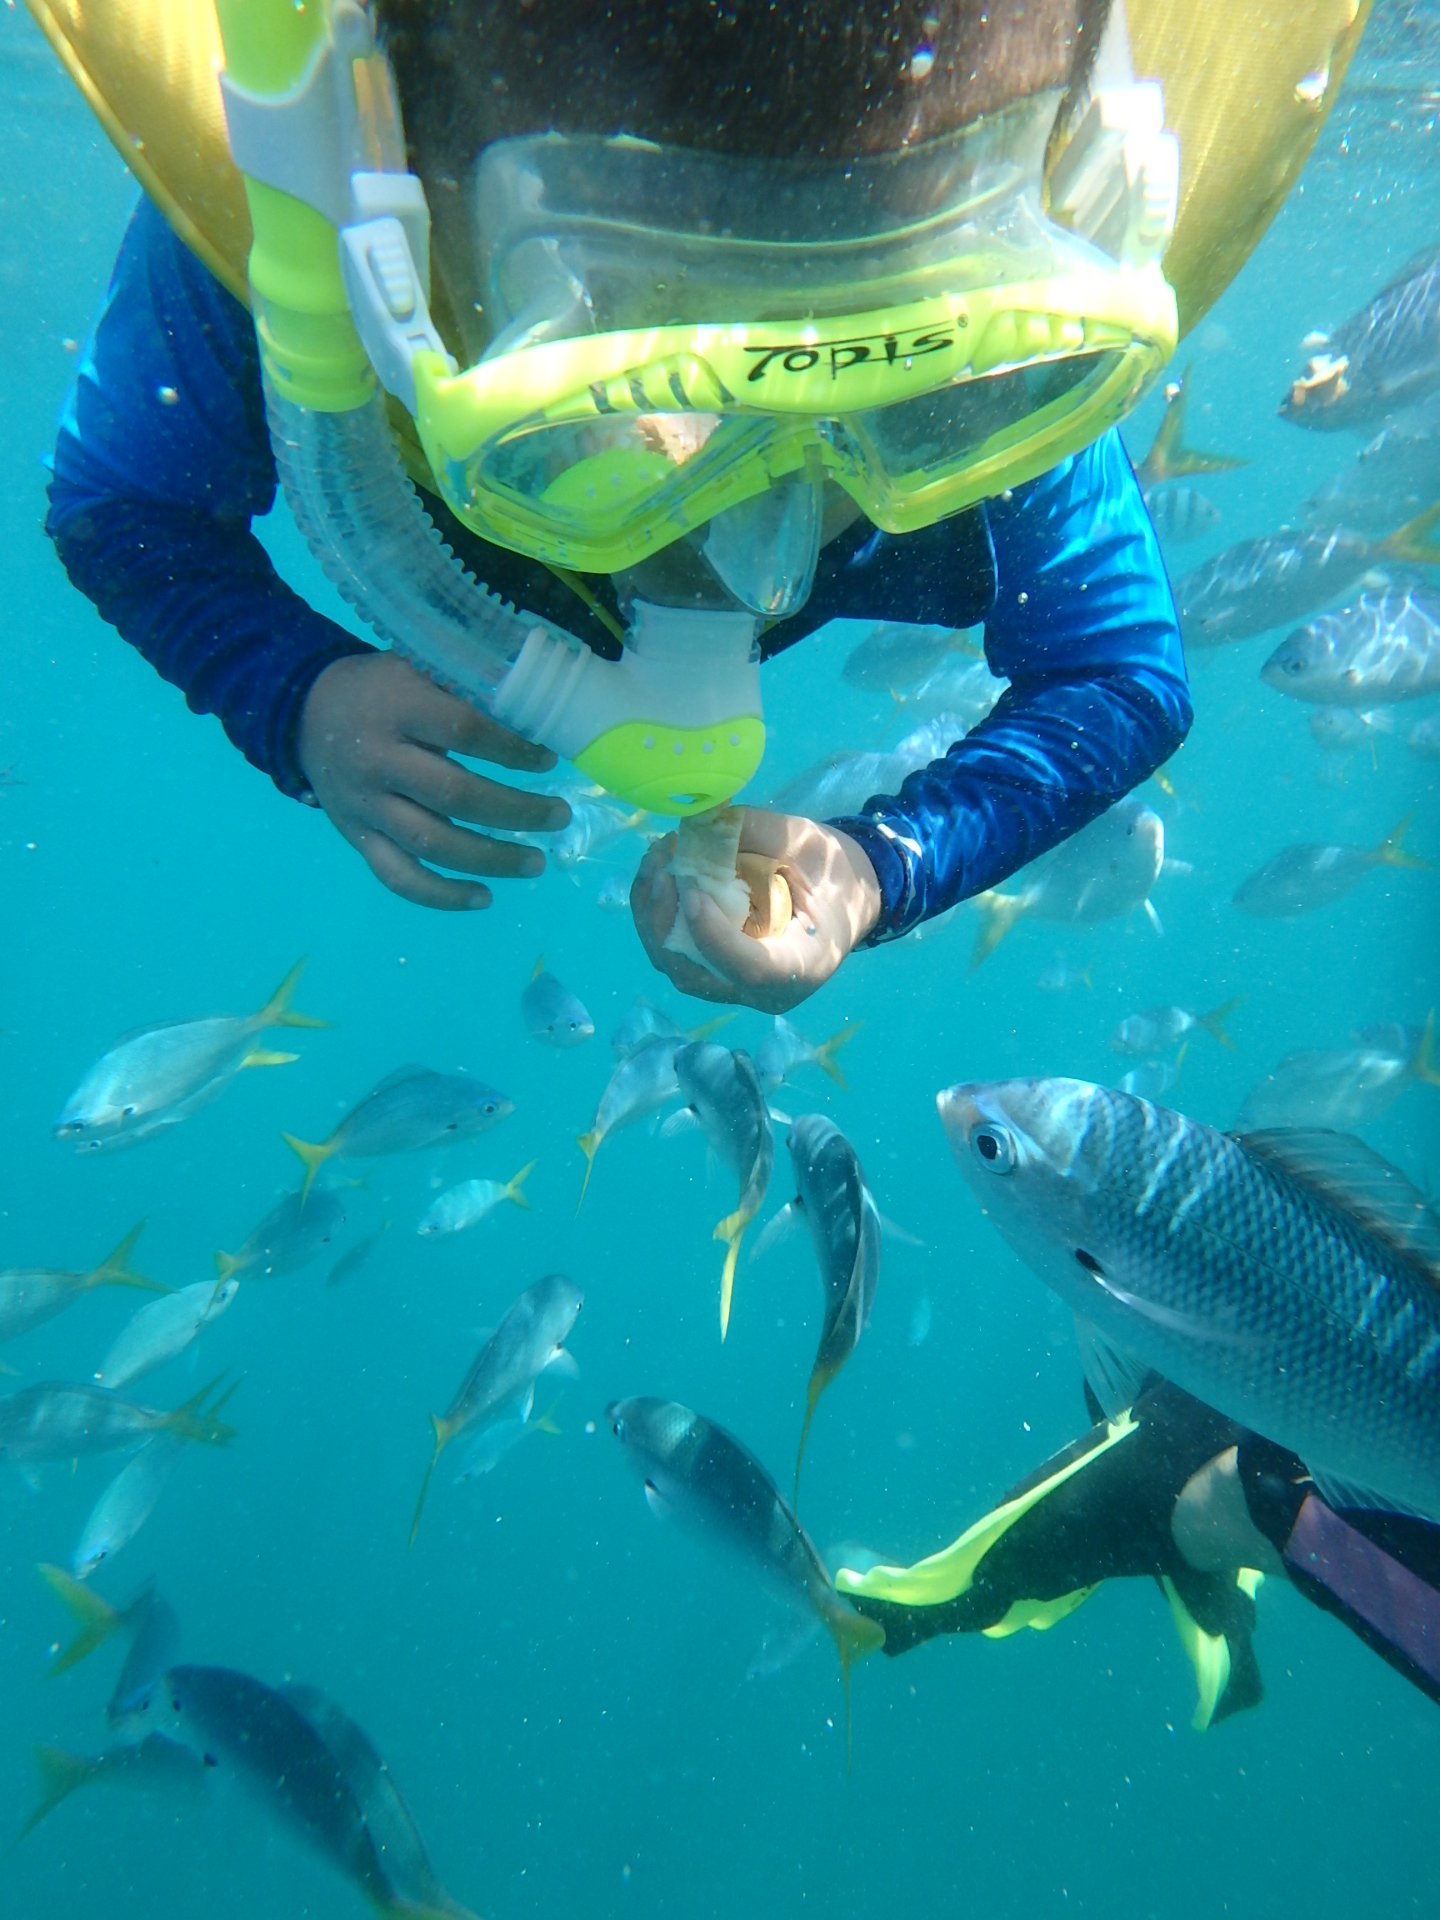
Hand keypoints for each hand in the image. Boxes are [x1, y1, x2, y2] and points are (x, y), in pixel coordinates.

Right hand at [298, 652, 569, 908]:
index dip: (512, 750)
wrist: (305, 712)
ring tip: (537, 862)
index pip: (463, 731)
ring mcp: (365, 807)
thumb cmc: (379, 688)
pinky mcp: (357, 838)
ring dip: (492, 859)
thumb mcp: (417, 666)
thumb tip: (538, 712)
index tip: (548, 760)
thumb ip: (466, 687)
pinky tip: (484, 897)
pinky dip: (443, 896)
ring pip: (432, 844)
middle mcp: (378, 762)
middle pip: (454, 796)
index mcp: (397, 708)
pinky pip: (399, 877)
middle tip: (560, 817)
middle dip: (516, 812)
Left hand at [630, 809, 880, 1011]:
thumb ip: (757, 832)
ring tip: (656, 862)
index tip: (691, 887)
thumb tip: (697, 820)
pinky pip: (672, 952)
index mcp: (804, 965)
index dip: (713, 935)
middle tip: (664, 867)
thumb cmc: (834, 873)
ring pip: (674, 965)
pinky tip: (656, 873)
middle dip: (667, 921)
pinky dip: (655, 914)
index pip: (750, 968)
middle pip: (696, 975)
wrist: (843, 899)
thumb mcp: (808, 843)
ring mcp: (733, 985)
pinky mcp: (712, 970)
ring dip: (653, 915)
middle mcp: (763, 991)